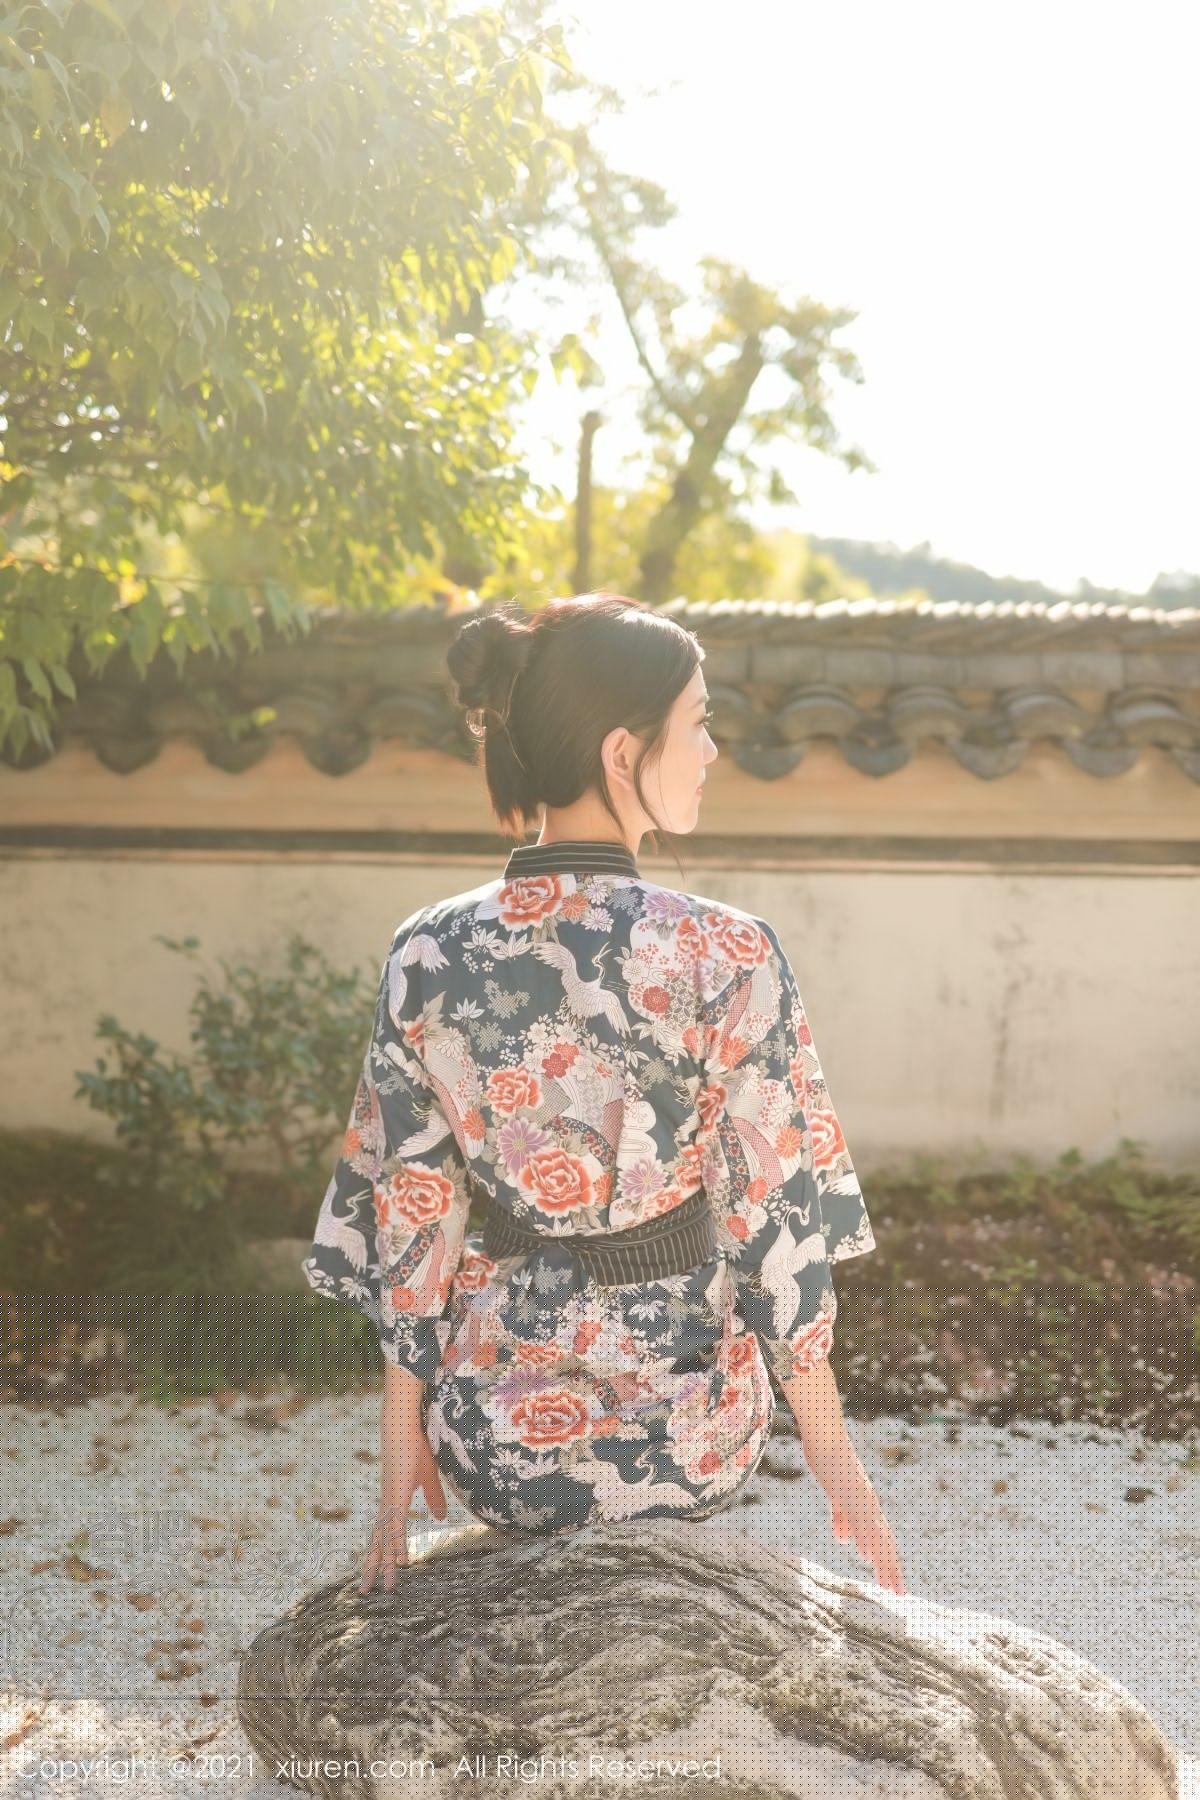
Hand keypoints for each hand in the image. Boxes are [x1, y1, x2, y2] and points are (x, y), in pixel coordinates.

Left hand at [359, 1416, 447, 1593]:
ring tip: (384, 1588)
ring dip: (384, 1564)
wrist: (404, 1424)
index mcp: (393, 1500)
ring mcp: (390, 1500)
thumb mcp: (429, 1477)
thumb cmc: (416, 1445)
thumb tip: (439, 1518)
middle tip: (366, 1592)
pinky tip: (398, 1561)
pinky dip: (396, 1544)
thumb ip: (434, 1497)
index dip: (383, 1551)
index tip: (380, 1571)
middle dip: (373, 1566)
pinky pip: (396, 1525)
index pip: (385, 1532)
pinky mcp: (396, 1494)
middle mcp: (387, 1504)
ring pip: (385, 1539)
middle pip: (378, 1541)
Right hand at [825, 1461, 904, 1595]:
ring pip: (876, 1535)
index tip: (893, 1583)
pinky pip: (860, 1521)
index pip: (882, 1539)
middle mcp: (870, 1505)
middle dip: (891, 1567)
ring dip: (883, 1559)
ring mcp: (862, 1500)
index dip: (888, 1561)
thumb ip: (842, 1517)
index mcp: (868, 1507)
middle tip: (898, 1592)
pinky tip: (867, 1554)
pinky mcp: (850, 1494)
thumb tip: (845, 1541)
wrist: (827, 1439)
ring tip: (889, 1582)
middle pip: (884, 1541)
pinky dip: (865, 1538)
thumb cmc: (831, 1463)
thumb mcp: (837, 1496)